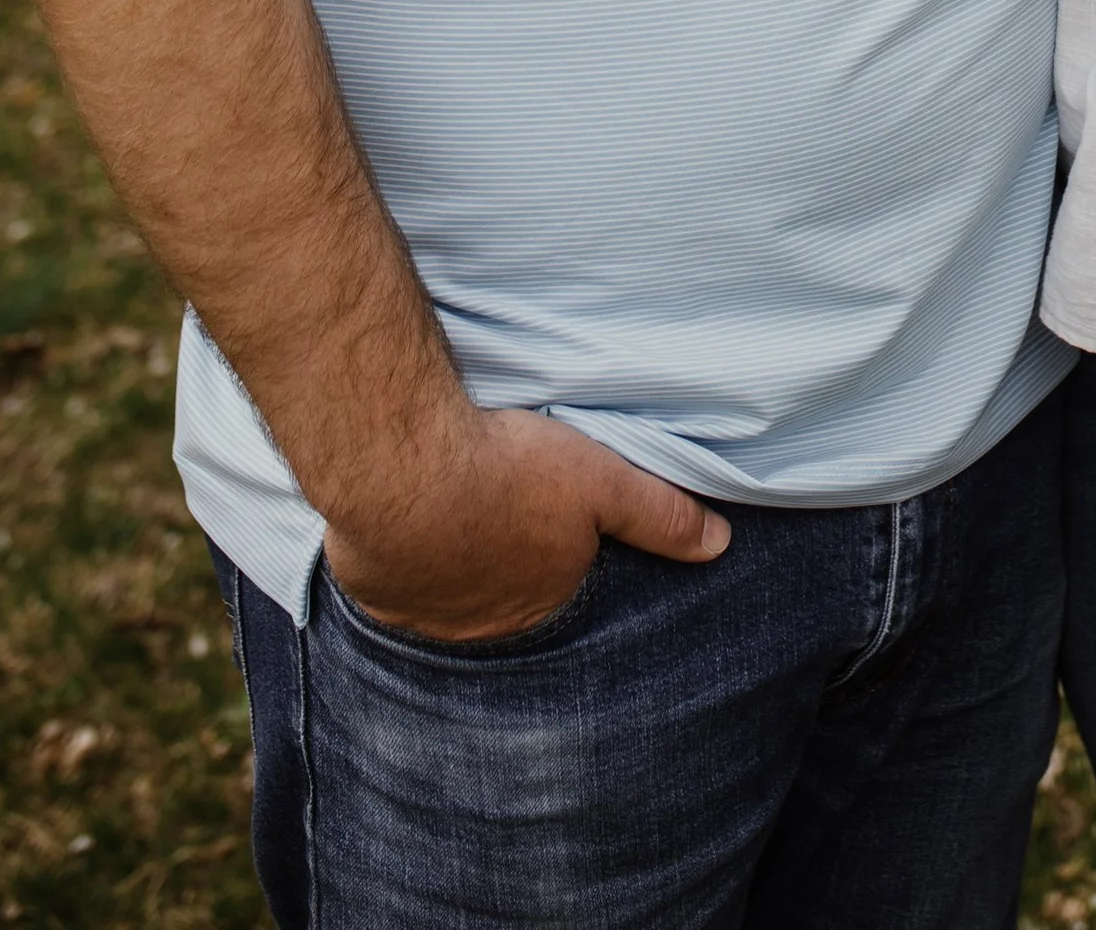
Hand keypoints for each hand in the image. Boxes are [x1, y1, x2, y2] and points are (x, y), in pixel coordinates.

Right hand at [324, 400, 727, 642]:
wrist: (405, 466)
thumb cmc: (509, 472)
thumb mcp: (604, 482)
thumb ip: (661, 515)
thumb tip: (720, 545)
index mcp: (541, 606)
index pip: (560, 593)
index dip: (560, 559)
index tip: (551, 529)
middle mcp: (482, 629)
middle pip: (503, 600)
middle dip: (507, 569)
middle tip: (502, 522)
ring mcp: (424, 617)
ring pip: (448, 596)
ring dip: (454, 565)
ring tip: (458, 520)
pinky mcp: (375, 592)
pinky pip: (395, 584)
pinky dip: (404, 559)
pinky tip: (410, 523)